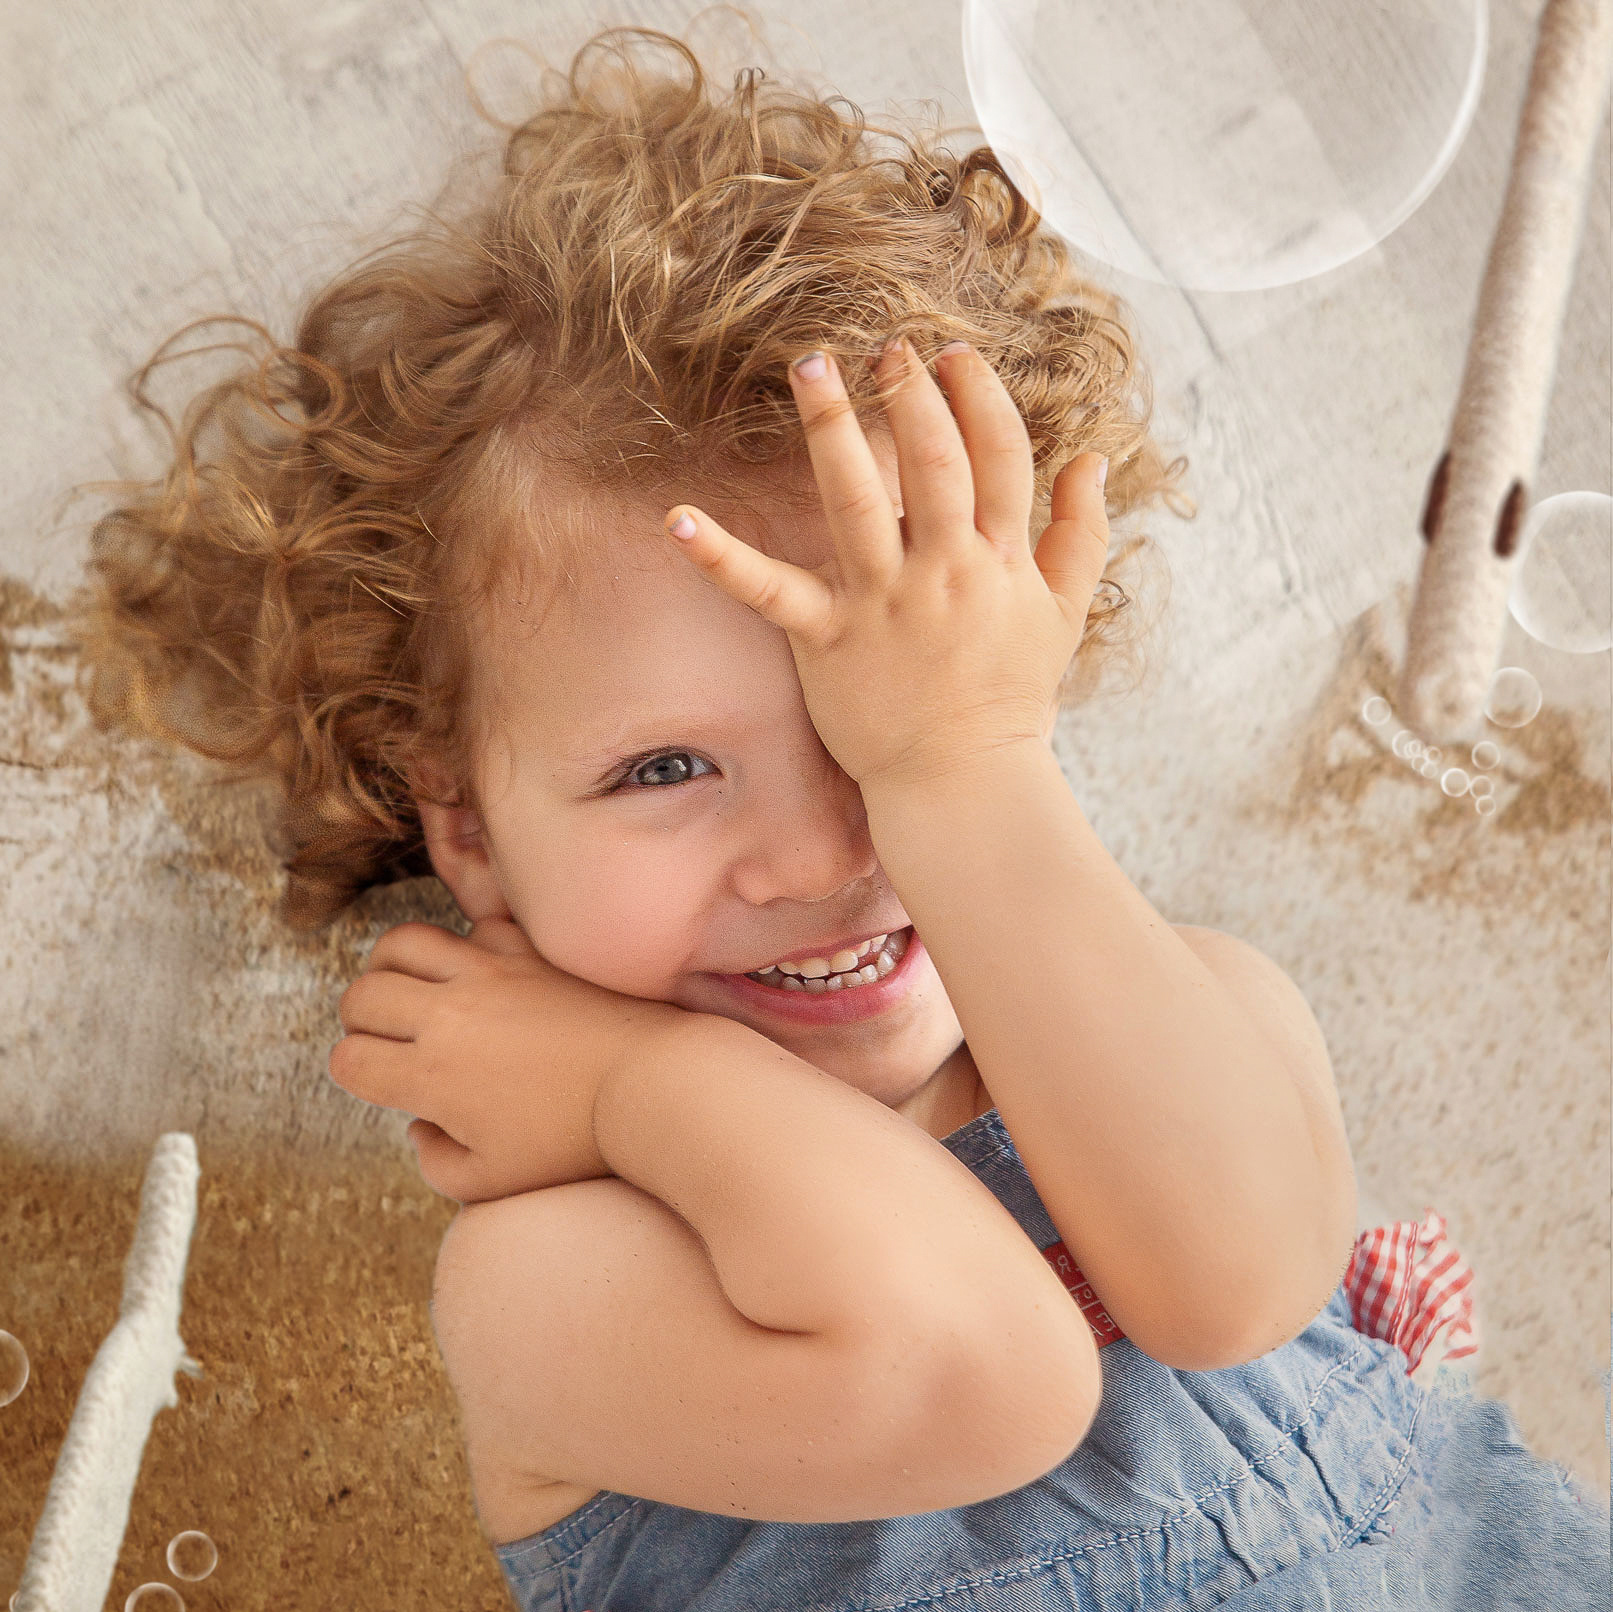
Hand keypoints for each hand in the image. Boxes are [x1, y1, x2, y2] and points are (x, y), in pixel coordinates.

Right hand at [328, 916, 695, 1203]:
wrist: (651, 1084)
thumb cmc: (575, 1142)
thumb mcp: (492, 1181)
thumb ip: (436, 1161)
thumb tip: (420, 1125)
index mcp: (432, 1075)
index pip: (348, 1060)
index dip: (354, 1074)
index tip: (382, 1083)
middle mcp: (449, 1015)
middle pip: (361, 994)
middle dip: (360, 1019)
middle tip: (388, 1036)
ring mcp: (489, 973)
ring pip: (402, 942)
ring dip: (393, 966)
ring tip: (413, 989)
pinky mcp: (529, 951)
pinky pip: (476, 927)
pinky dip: (468, 945)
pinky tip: (483, 973)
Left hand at [660, 337, 1112, 793]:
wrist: (965, 780)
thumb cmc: (1011, 695)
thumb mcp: (1064, 613)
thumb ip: (1081, 532)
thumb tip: (1092, 457)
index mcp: (1000, 559)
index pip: (999, 456)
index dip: (979, 397)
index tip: (953, 355)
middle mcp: (945, 570)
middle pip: (933, 462)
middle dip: (910, 394)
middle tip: (886, 347)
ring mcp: (884, 602)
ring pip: (859, 500)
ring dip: (834, 428)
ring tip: (812, 367)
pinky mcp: (827, 638)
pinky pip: (769, 590)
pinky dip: (722, 557)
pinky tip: (678, 518)